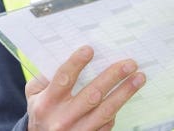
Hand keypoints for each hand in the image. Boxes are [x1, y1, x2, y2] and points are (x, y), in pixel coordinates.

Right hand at [25, 46, 145, 129]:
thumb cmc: (41, 111)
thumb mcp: (34, 94)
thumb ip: (45, 77)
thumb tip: (67, 54)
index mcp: (47, 102)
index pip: (63, 79)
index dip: (76, 63)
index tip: (90, 49)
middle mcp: (62, 118)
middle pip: (92, 95)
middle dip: (113, 77)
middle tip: (130, 63)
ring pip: (106, 110)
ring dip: (125, 92)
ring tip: (139, 77)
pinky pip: (107, 123)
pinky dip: (117, 109)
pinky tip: (127, 94)